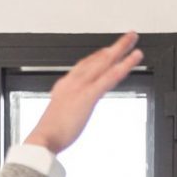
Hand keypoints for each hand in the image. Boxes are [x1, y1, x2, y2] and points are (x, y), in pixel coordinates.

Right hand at [22, 32, 142, 154]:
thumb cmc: (49, 134)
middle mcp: (72, 82)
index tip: (108, 50)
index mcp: (64, 86)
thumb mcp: (57, 117)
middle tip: (127, 37)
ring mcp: (80, 87)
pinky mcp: (88, 95)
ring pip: (104, 62)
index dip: (98, 56)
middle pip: (96, 59)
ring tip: (133, 40)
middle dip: (113, 47)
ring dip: (120, 50)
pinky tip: (133, 59)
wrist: (43, 139)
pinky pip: (109, 77)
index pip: (84, 65)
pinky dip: (123, 66)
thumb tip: (72, 114)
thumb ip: (67, 111)